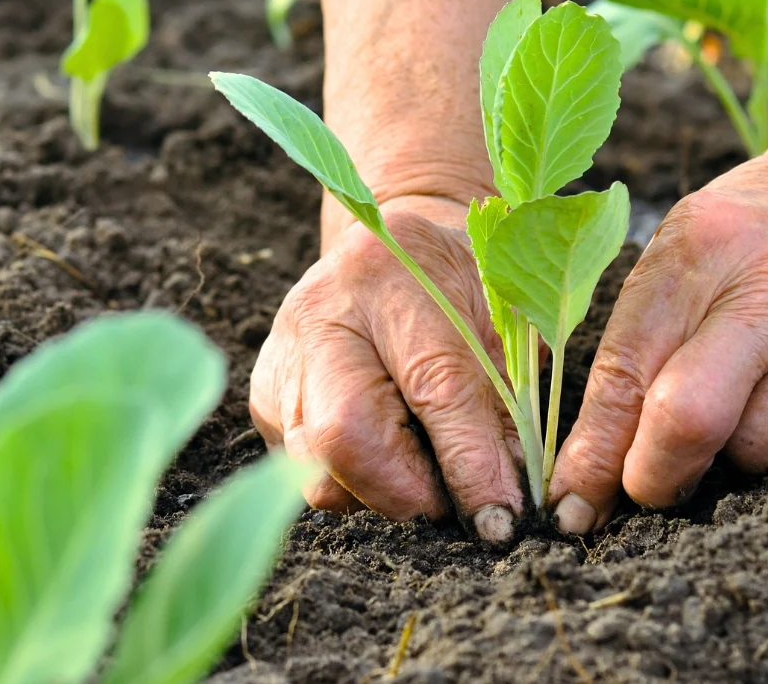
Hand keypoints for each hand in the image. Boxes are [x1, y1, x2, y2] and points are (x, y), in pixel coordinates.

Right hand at [248, 195, 526, 542]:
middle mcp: (319, 312)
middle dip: (405, 493)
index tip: (500, 518)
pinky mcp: (264, 396)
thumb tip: (500, 508)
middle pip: (344, 435)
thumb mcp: (502, 327)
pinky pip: (303, 471)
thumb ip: (503, 410)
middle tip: (450, 504)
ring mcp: (280, 356)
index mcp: (391, 276)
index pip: (434, 390)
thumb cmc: (459, 288)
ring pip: (316, 469)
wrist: (390, 249)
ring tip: (420, 465)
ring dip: (378, 492)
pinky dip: (351, 480)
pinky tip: (384, 446)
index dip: (470, 466)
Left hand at [547, 134, 767, 533]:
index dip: (593, 454)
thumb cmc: (753, 236)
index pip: (626, 372)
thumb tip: (584, 466)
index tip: (571, 505)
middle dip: (653, 476)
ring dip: (730, 454)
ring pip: (756, 449)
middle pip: (690, 419)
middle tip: (644, 488)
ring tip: (742, 400)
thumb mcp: (682, 252)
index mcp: (699, 249)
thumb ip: (632, 345)